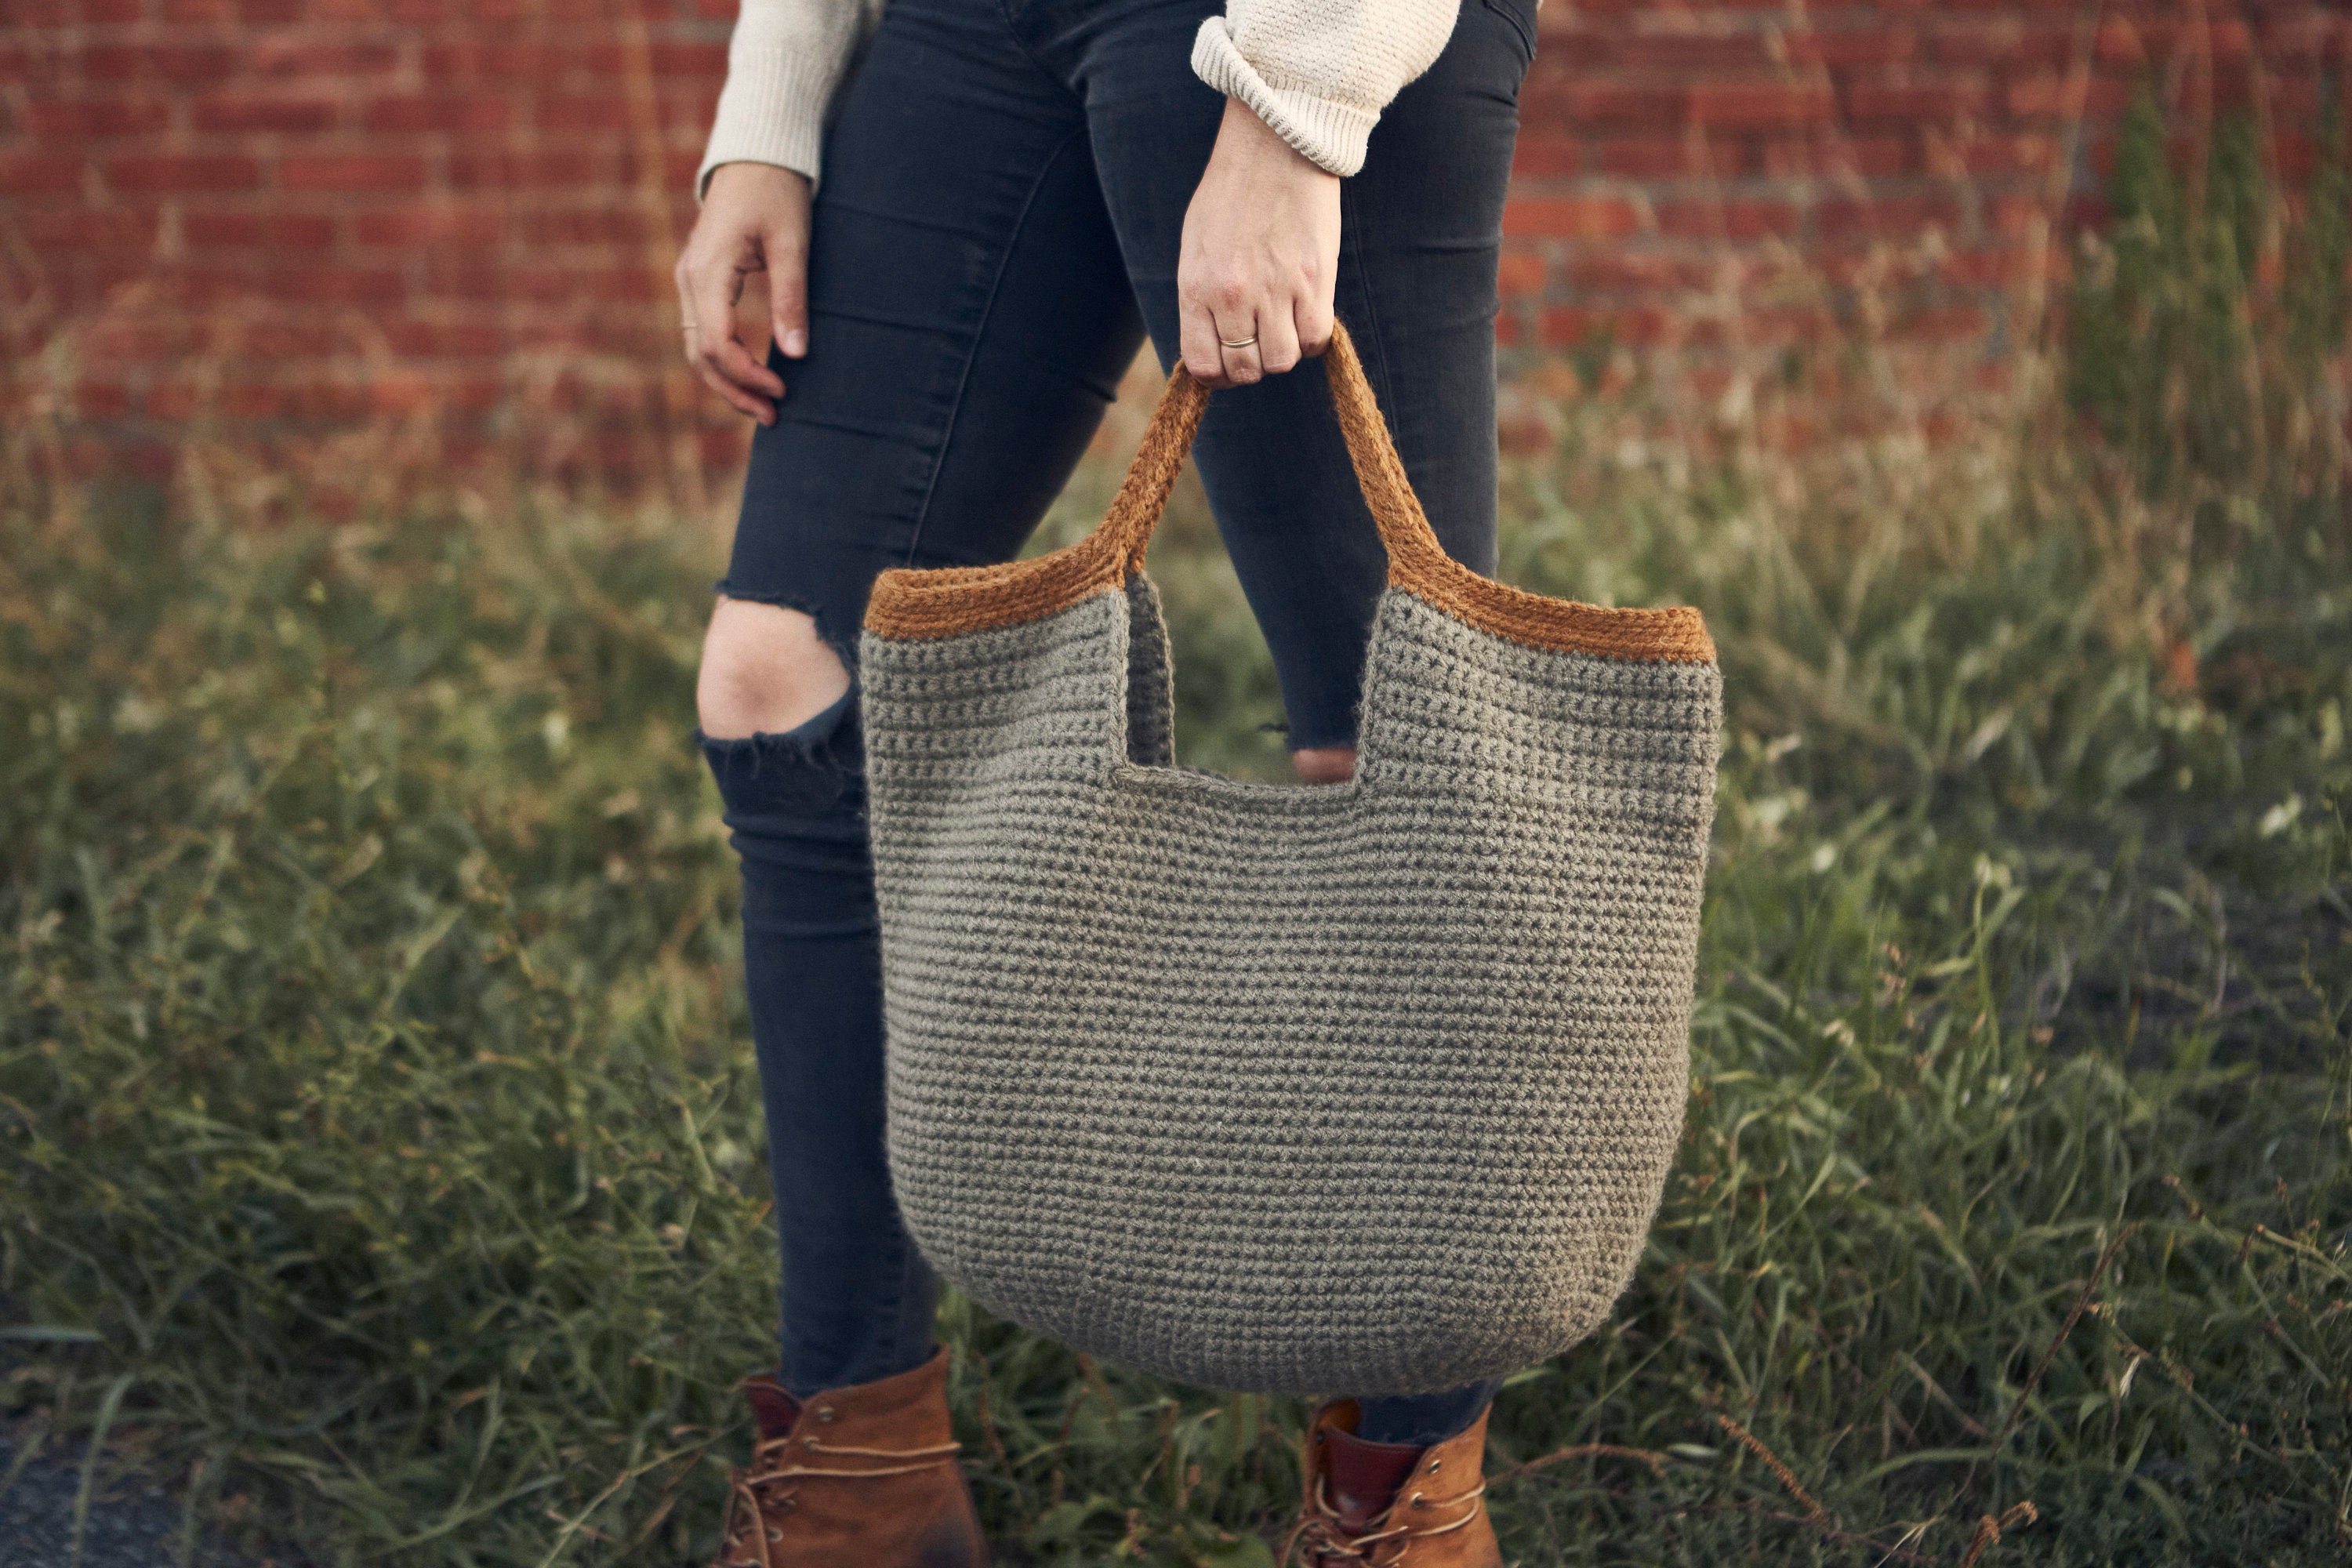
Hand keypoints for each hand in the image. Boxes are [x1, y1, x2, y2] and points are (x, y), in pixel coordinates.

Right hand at [675, 163, 812, 424]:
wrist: (756, 153)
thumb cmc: (777, 191)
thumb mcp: (792, 243)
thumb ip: (791, 297)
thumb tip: (797, 353)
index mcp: (708, 271)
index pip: (717, 343)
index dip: (747, 375)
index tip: (782, 390)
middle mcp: (689, 279)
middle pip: (699, 354)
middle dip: (734, 389)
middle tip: (774, 415)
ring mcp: (690, 280)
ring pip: (696, 346)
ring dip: (727, 380)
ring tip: (764, 405)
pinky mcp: (700, 280)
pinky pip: (702, 330)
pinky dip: (723, 359)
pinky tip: (751, 374)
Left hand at [1178, 97, 1340, 389]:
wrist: (1274, 145)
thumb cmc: (1232, 192)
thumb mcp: (1196, 245)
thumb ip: (1200, 296)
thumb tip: (1210, 341)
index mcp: (1196, 287)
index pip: (1204, 366)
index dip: (1218, 375)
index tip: (1228, 363)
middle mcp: (1233, 296)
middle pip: (1245, 371)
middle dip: (1251, 366)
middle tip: (1258, 342)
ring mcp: (1276, 290)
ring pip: (1281, 361)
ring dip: (1283, 352)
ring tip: (1283, 325)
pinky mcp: (1314, 280)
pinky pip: (1316, 339)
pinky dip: (1312, 338)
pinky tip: (1306, 315)